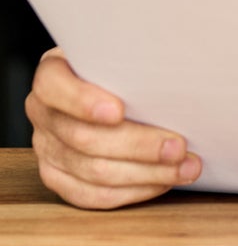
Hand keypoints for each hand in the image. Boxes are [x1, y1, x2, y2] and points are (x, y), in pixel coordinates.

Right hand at [26, 48, 202, 209]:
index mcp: (53, 74)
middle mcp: (44, 112)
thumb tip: (179, 69)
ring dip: (146, 172)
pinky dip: (133, 190)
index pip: (53, 86)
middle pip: (84, 137)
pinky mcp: (58, 176)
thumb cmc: (126, 63)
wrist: (112, 83)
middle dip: (138, 145)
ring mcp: (47, 147)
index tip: (118, 111)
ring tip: (185, 168)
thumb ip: (136, 59)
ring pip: (93, 171)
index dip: (82, 101)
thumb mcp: (126, 50)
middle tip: (178, 147)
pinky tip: (163, 181)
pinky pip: (92, 195)